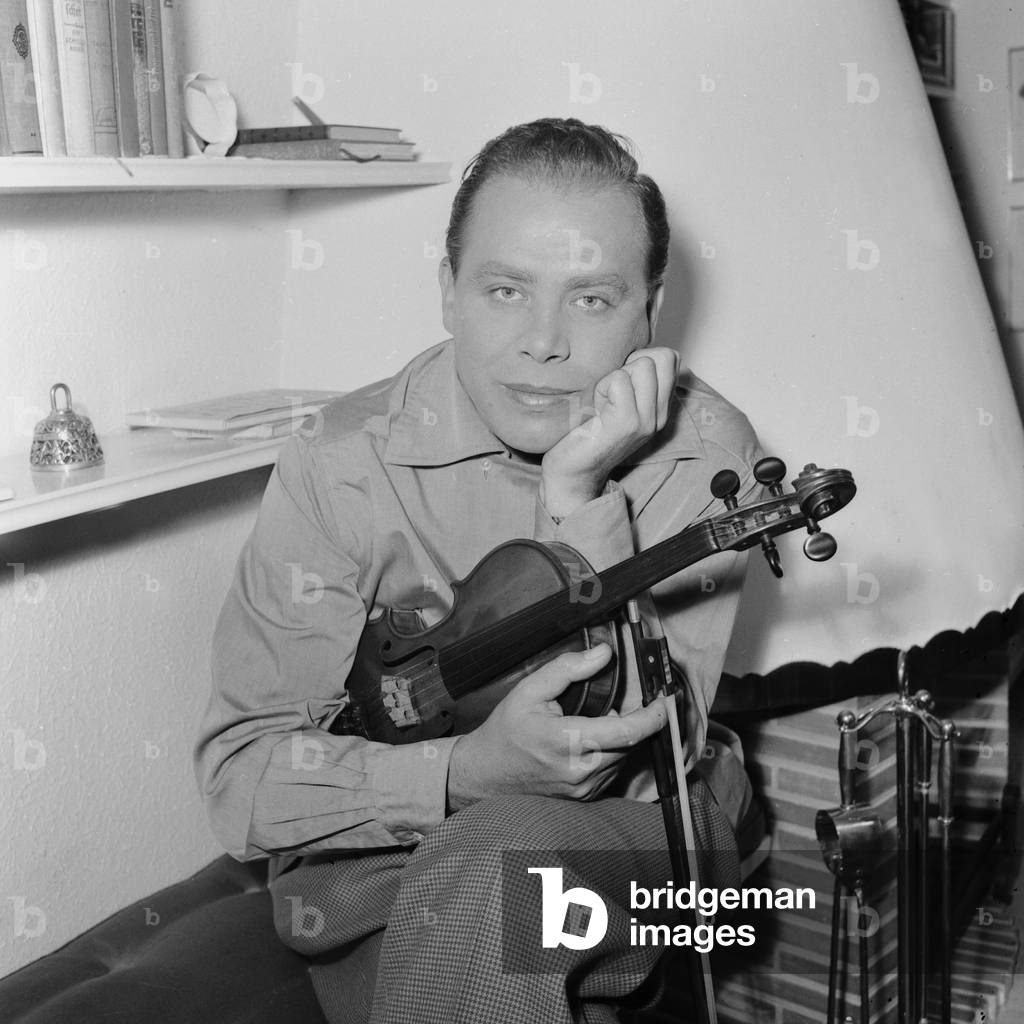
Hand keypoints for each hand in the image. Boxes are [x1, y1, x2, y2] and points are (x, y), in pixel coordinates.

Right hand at [445, 643, 666, 811]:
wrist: (485, 774)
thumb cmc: (506, 731)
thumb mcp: (530, 690)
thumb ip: (568, 669)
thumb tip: (604, 654)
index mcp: (568, 742)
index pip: (627, 732)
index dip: (653, 716)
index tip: (665, 700)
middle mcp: (581, 771)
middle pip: (629, 743)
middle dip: (634, 721)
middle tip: (624, 701)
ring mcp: (584, 789)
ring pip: (622, 757)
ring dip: (621, 738)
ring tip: (599, 720)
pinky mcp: (584, 797)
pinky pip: (611, 771)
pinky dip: (610, 752)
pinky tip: (591, 740)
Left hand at [540, 347, 678, 518]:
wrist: (573, 472)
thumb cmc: (587, 433)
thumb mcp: (617, 403)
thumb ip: (633, 382)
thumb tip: (634, 352)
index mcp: (660, 409)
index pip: (670, 358)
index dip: (642, 358)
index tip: (620, 382)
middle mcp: (660, 415)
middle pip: (663, 356)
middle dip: (631, 363)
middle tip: (611, 391)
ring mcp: (646, 420)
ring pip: (643, 365)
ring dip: (614, 376)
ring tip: (602, 402)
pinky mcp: (627, 422)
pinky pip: (618, 380)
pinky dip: (602, 388)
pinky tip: (595, 410)